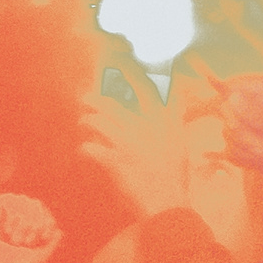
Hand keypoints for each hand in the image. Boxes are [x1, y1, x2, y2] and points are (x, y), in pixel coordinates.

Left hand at [79, 69, 196, 218]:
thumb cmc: (173, 172)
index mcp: (163, 122)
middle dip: (94, 100)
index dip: (132, 74)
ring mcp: (129, 144)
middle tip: (84, 98)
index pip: (148, 90)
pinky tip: (84, 151)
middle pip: (113, 105)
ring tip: (84, 121)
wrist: (168, 201)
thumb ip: (172, 114)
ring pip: (99, 122)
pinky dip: (86, 149)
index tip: (120, 61)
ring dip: (88, 121)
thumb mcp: (178, 140)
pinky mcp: (115, 161)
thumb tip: (174, 88)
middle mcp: (145, 129)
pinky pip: (91, 149)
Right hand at [217, 73, 262, 188]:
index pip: (235, 86)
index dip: (230, 103)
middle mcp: (259, 104)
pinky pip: (231, 149)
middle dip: (244, 133)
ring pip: (229, 133)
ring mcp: (252, 125)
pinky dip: (246, 158)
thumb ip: (257, 113)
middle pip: (227, 111)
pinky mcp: (247, 144)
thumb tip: (231, 96)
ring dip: (248, 148)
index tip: (239, 121)